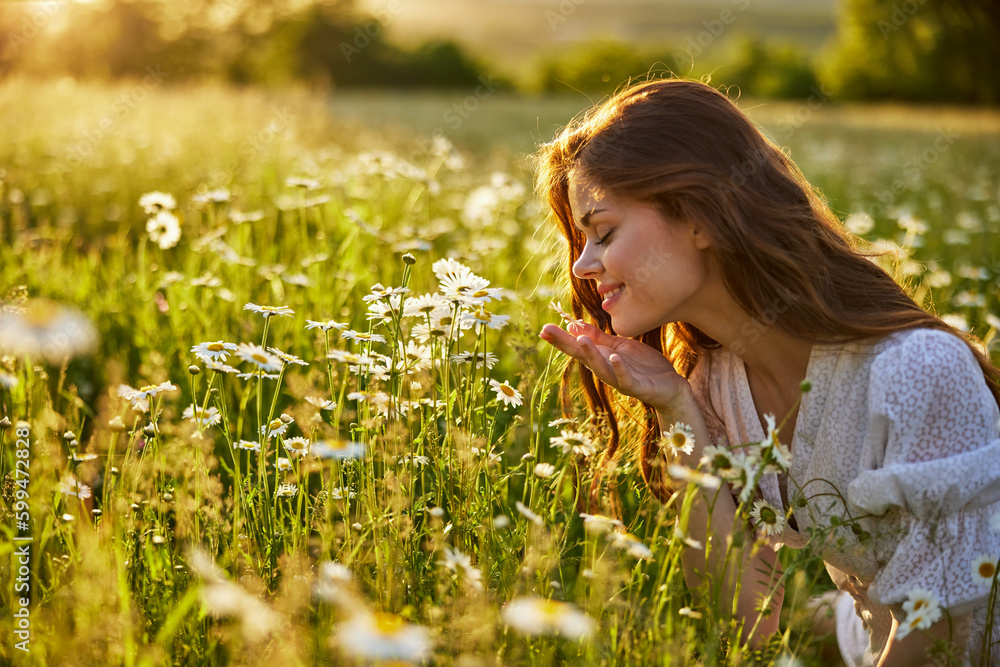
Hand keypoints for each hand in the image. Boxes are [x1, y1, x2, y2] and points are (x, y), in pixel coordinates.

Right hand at [539, 320, 689, 410]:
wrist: (669, 387)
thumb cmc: (643, 367)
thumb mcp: (619, 347)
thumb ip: (599, 338)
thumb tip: (573, 326)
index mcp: (601, 358)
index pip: (577, 347)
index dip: (560, 338)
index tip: (543, 328)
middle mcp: (606, 369)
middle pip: (582, 356)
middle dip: (565, 344)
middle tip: (548, 331)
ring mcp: (620, 379)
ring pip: (600, 367)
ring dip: (589, 355)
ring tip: (579, 340)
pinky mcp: (637, 386)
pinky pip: (625, 378)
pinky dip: (619, 369)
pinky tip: (614, 358)